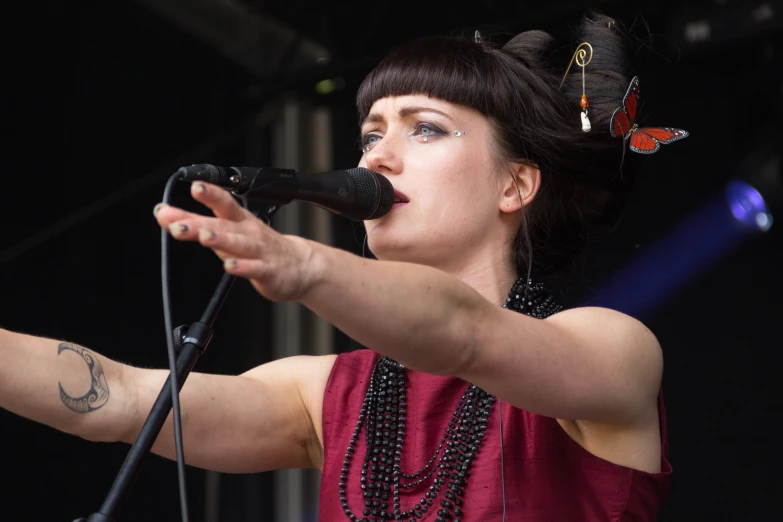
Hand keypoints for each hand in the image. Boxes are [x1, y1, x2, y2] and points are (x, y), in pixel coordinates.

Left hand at [154, 182, 319, 301]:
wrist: (301, 267)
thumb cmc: (260, 247)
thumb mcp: (229, 232)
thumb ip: (196, 224)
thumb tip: (163, 214)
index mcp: (239, 220)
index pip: (224, 203)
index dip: (210, 194)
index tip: (194, 186)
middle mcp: (249, 233)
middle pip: (222, 226)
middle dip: (199, 223)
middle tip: (176, 223)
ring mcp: (260, 252)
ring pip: (238, 244)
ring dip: (220, 240)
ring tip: (203, 238)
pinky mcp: (268, 271)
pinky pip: (255, 269)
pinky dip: (242, 267)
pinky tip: (230, 266)